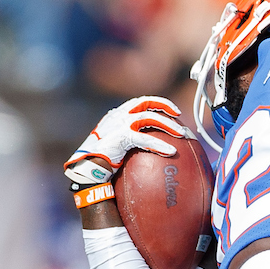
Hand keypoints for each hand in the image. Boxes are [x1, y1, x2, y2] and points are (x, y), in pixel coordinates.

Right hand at [64, 96, 192, 184]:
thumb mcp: (117, 146)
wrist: (88, 166)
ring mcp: (119, 124)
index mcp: (117, 115)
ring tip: (181, 134)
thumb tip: (149, 151)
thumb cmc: (102, 160)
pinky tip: (172, 152)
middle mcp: (118, 115)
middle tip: (179, 114)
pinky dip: (160, 145)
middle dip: (164, 105)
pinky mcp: (121, 136)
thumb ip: (131, 142)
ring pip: (149, 117)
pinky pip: (146, 139)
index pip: (139, 102)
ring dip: (168, 124)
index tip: (170, 110)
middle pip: (145, 102)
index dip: (156, 102)